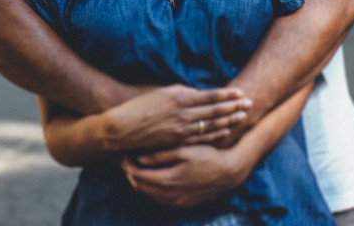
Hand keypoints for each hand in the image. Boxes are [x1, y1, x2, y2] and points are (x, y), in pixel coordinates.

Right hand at [101, 85, 250, 152]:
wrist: (123, 127)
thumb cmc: (141, 105)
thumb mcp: (163, 91)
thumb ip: (183, 91)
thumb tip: (200, 93)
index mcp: (180, 98)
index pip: (211, 96)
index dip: (228, 95)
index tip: (241, 93)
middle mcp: (183, 114)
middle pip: (215, 111)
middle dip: (234, 107)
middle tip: (250, 104)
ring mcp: (181, 129)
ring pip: (211, 125)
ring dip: (229, 120)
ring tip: (243, 117)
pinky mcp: (178, 141)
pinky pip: (201, 138)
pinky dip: (215, 133)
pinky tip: (226, 131)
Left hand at [121, 144, 244, 207]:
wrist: (228, 172)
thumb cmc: (207, 156)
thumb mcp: (184, 151)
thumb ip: (161, 155)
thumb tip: (140, 158)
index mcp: (167, 179)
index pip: (139, 176)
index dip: (129, 166)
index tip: (125, 157)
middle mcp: (170, 194)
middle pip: (142, 188)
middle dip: (132, 175)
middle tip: (128, 163)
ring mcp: (177, 200)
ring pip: (151, 195)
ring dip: (143, 183)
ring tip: (139, 169)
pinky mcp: (184, 202)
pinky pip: (162, 199)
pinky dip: (154, 189)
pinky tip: (156, 179)